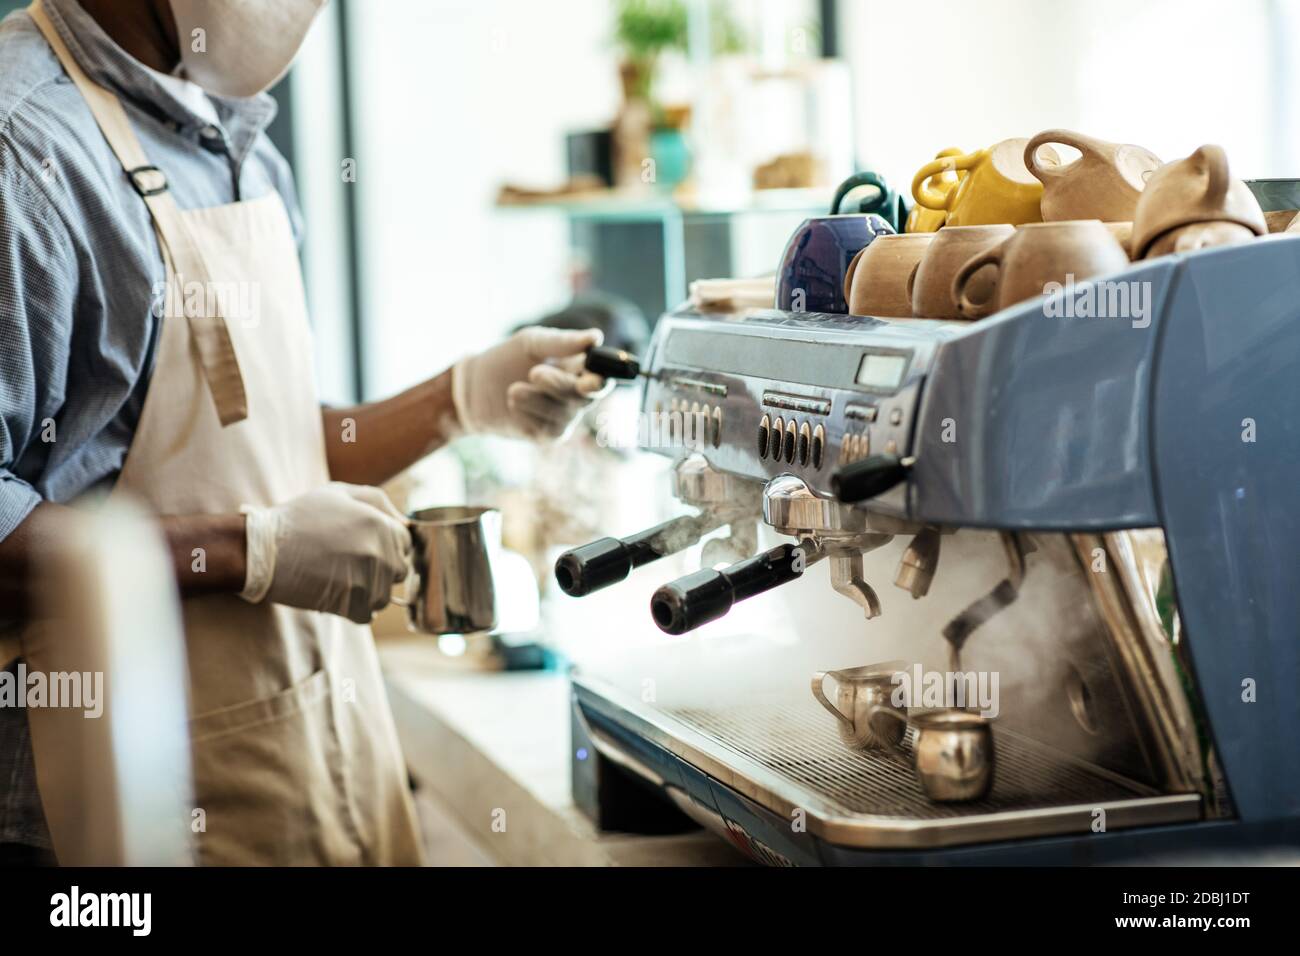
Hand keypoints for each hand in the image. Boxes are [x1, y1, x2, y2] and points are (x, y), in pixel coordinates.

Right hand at [240, 483, 410, 623]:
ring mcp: (367, 581)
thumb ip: (377, 501)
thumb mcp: (338, 493)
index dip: (387, 546)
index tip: (364, 548)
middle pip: (399, 571)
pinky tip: (334, 593)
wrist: (263, 550)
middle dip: (380, 569)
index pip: (406, 544)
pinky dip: (353, 609)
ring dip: (367, 591)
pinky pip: (367, 614)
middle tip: (349, 564)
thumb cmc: (299, 518)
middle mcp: (380, 553)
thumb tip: (404, 522)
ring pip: (384, 595)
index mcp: (380, 525)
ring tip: (338, 578)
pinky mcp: (351, 605)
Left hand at [452, 327, 605, 438]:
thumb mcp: (532, 343)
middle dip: (561, 385)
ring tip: (512, 389)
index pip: (604, 374)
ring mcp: (565, 416)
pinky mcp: (549, 434)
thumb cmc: (507, 359)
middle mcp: (578, 394)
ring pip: (565, 411)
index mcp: (580, 368)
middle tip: (535, 373)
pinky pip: (548, 426)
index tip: (591, 375)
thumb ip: (563, 343)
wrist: (473, 387)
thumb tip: (596, 337)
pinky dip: (528, 412)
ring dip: (536, 398)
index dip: (603, 376)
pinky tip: (513, 402)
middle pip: (587, 395)